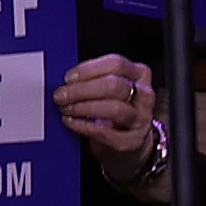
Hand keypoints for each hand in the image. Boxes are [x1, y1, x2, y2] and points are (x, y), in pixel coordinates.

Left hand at [55, 54, 160, 187]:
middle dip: (81, 90)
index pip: (116, 64)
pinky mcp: (133, 141)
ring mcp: (141, 119)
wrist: (129, 142)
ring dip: (83, 107)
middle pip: (114, 86)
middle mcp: (145, 96)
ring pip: (114, 109)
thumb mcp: (107, 88)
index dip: (89, 69)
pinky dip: (83, 125)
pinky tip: (70, 122)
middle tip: (60, 95)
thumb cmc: (112, 108)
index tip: (68, 77)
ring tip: (65, 108)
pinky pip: (106, 131)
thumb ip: (92, 79)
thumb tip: (65, 79)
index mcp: (138, 75)